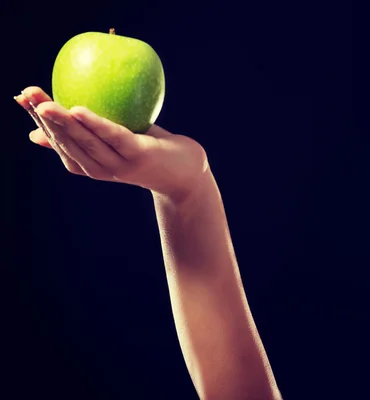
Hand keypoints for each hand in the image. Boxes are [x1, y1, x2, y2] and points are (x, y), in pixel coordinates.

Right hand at [16, 86, 209, 203]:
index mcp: (90, 165)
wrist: (187, 175)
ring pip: (86, 142)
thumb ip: (84, 136)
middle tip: (25, 94)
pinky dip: (96, 124)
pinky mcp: (139, 155)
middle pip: (67, 142)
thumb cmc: (148, 152)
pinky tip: (79, 109)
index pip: (58, 143)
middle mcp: (101, 168)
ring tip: (44, 104)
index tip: (21, 98)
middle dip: (44, 119)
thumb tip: (36, 133)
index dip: (38, 122)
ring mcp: (120, 164)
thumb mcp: (114, 143)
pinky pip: (114, 137)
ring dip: (63, 122)